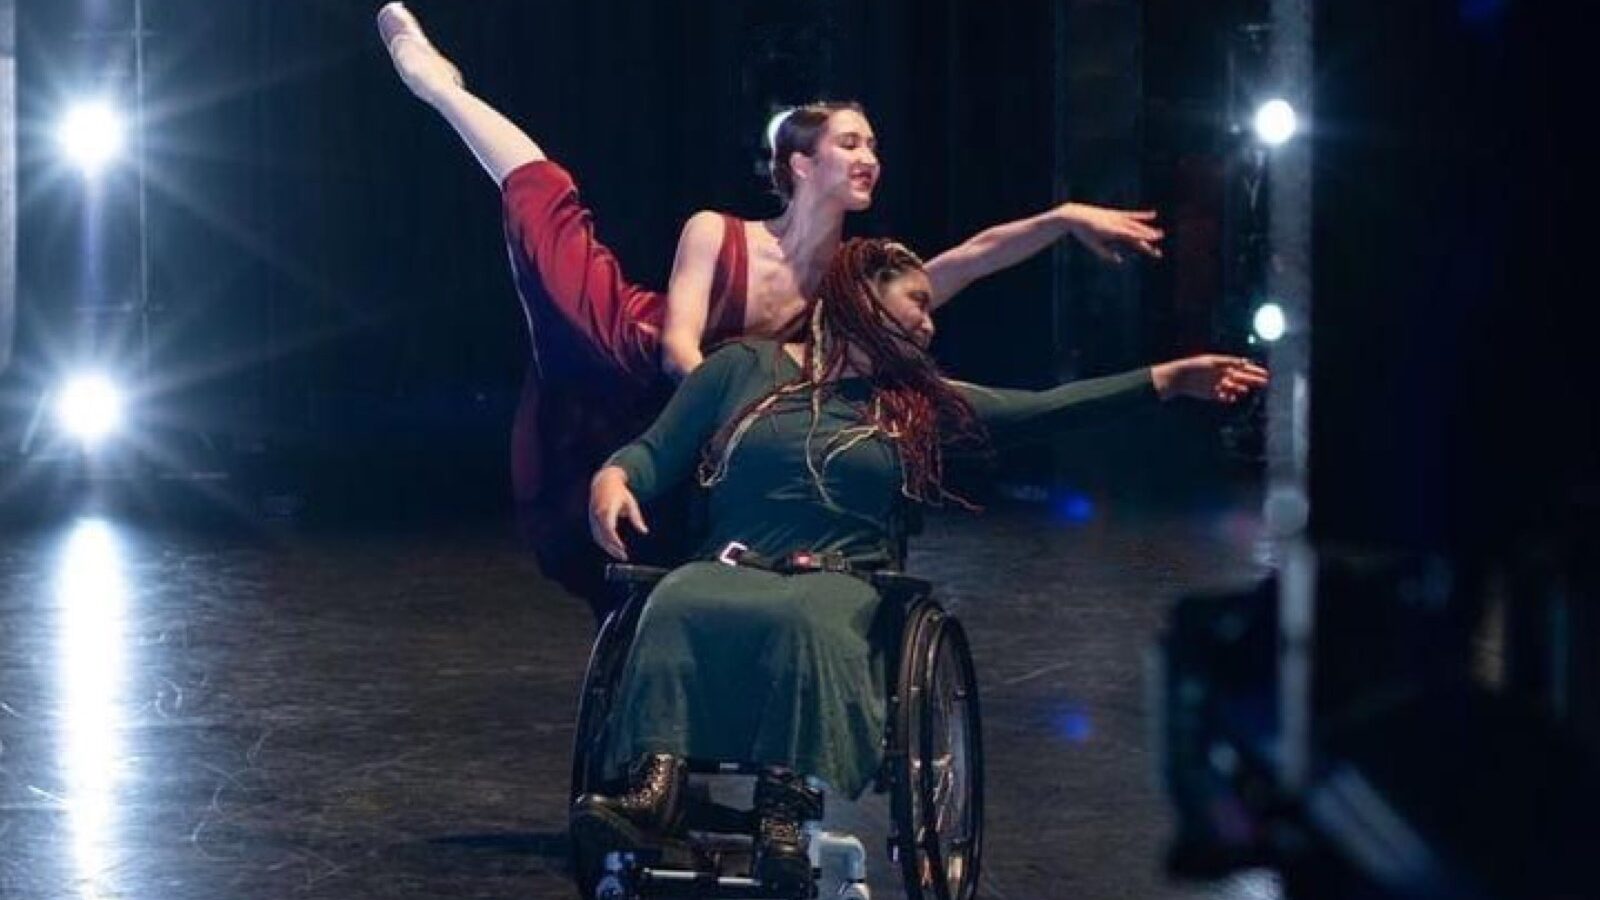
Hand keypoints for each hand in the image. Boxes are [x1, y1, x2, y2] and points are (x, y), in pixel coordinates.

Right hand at [588, 467, 648, 560]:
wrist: (604, 482)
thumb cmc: (619, 493)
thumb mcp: (631, 502)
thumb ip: (636, 518)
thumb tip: (644, 531)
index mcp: (607, 509)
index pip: (609, 528)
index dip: (614, 540)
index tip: (622, 548)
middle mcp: (598, 514)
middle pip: (603, 536)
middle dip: (613, 548)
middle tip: (624, 556)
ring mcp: (593, 518)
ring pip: (598, 537)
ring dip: (608, 548)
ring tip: (620, 555)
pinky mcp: (592, 520)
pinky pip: (596, 535)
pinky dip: (603, 543)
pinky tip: (612, 549)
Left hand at [1060, 203, 1163, 263]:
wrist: (1076, 215)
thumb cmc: (1084, 233)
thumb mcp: (1094, 245)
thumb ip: (1106, 253)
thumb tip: (1119, 260)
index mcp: (1112, 231)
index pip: (1131, 237)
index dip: (1143, 240)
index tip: (1153, 244)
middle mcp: (1117, 223)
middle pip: (1136, 232)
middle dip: (1148, 238)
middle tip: (1158, 247)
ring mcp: (1117, 217)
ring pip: (1136, 224)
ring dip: (1148, 230)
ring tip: (1159, 234)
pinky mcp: (1116, 213)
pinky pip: (1131, 215)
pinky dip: (1142, 215)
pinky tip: (1153, 215)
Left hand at [1151, 355, 1269, 402]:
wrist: (1179, 378)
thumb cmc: (1195, 366)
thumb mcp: (1212, 362)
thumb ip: (1228, 362)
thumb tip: (1244, 362)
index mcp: (1224, 365)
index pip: (1243, 367)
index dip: (1254, 370)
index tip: (1264, 373)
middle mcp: (1223, 374)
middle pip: (1242, 377)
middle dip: (1253, 379)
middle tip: (1265, 382)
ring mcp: (1219, 384)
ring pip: (1235, 387)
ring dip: (1242, 388)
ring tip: (1246, 390)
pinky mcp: (1213, 394)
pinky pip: (1225, 397)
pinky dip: (1230, 398)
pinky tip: (1234, 398)